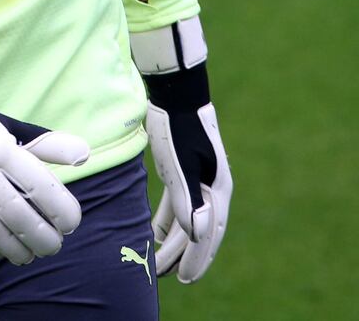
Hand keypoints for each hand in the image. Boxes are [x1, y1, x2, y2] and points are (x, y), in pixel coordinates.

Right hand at [0, 94, 89, 264]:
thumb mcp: (15, 129)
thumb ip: (50, 145)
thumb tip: (85, 155)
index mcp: (0, 147)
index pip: (38, 186)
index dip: (60, 210)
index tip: (72, 223)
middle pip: (16, 214)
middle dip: (41, 237)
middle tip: (55, 245)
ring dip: (15, 249)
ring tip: (30, 254)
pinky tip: (1, 252)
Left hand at [130, 16, 232, 282]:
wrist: (175, 92)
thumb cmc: (176, 126)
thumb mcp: (179, 162)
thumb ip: (188, 197)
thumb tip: (196, 233)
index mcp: (216, 187)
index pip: (208, 232)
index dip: (197, 258)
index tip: (185, 279)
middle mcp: (212, 186)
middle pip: (199, 229)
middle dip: (185, 255)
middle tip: (169, 278)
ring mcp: (199, 178)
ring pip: (187, 218)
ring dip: (174, 241)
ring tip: (159, 262)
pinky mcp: (183, 171)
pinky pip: (177, 203)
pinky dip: (166, 221)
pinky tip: (153, 233)